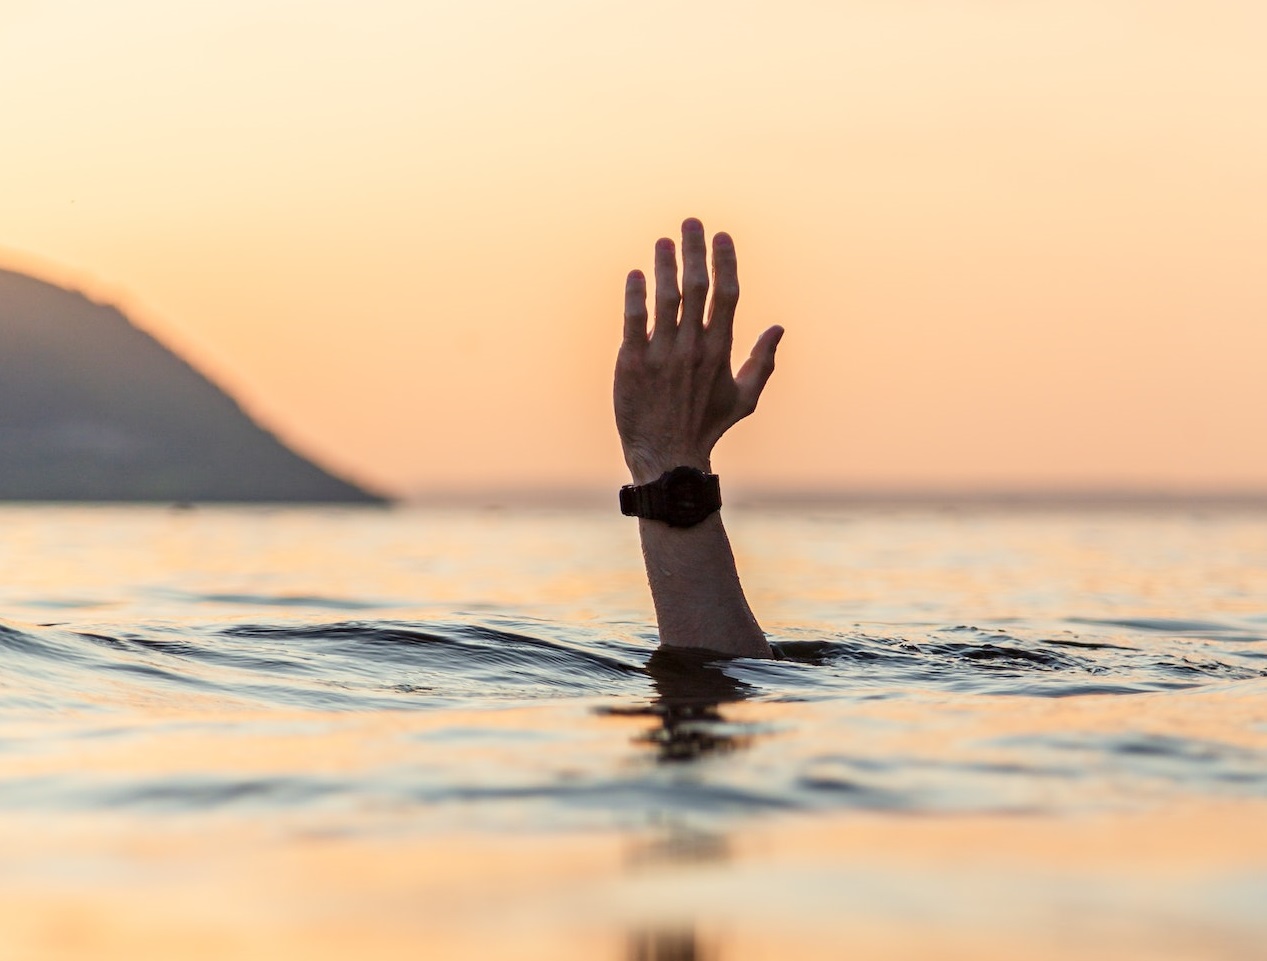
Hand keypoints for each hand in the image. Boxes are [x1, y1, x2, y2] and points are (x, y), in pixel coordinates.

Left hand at [615, 218, 783, 484]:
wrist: (668, 457)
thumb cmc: (706, 427)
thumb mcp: (744, 399)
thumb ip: (763, 362)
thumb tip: (779, 328)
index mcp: (720, 351)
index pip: (727, 296)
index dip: (725, 262)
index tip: (722, 236)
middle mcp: (693, 348)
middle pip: (697, 288)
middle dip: (695, 251)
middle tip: (691, 222)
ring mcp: (662, 355)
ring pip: (666, 299)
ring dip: (665, 265)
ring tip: (663, 241)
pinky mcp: (632, 363)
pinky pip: (634, 322)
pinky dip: (635, 296)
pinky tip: (636, 274)